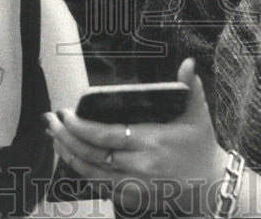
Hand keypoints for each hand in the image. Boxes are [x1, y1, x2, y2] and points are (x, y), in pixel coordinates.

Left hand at [45, 58, 227, 214]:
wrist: (208, 186)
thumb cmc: (201, 147)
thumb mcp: (198, 115)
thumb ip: (191, 87)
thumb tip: (188, 63)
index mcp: (151, 142)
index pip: (106, 135)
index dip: (81, 126)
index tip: (67, 114)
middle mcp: (138, 167)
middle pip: (91, 154)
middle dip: (66, 137)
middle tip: (52, 121)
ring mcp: (133, 186)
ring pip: (90, 172)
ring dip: (68, 154)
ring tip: (55, 137)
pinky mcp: (130, 197)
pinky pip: (98, 185)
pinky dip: (82, 170)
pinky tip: (72, 157)